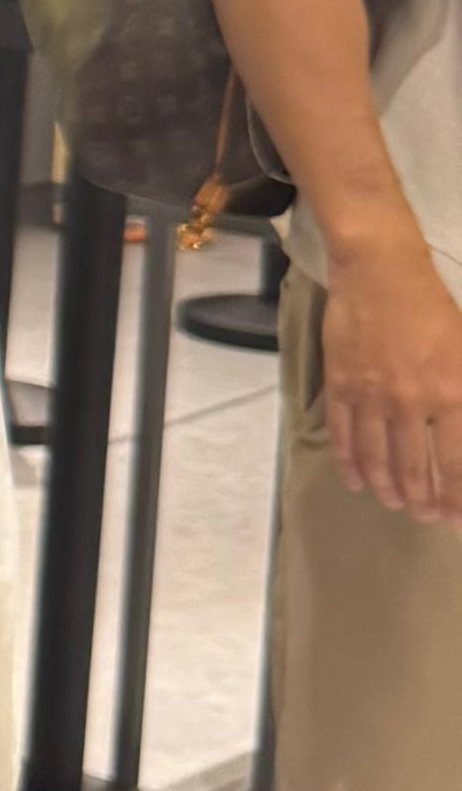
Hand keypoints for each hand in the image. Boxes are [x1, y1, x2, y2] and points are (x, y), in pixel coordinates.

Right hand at [322, 230, 461, 524]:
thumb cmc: (433, 306)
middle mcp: (413, 403)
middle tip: (426, 517)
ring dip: (388, 489)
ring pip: (379, 459)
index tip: (456, 519)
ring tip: (395, 504)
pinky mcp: (341, 386)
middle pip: (417, 469)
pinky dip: (349, 464)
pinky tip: (356, 480)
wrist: (380, 271)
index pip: (457, 465)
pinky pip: (344, 436)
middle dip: (423, 501)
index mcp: (453, 394)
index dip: (457, 499)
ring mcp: (372, 397)